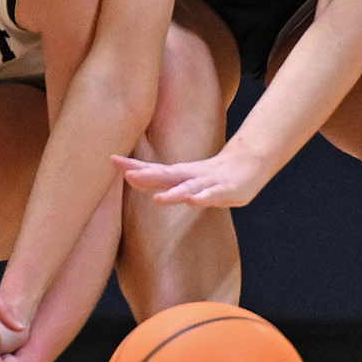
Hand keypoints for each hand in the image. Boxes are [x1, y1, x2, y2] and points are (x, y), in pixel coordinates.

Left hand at [113, 148, 272, 209]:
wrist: (249, 162)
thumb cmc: (211, 174)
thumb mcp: (184, 177)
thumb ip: (162, 179)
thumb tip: (134, 178)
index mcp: (179, 173)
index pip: (152, 169)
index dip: (133, 165)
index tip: (112, 159)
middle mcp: (190, 176)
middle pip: (166, 175)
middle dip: (148, 176)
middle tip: (128, 175)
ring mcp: (208, 182)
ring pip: (189, 188)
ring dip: (174, 194)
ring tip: (158, 200)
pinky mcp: (226, 190)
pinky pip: (213, 195)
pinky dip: (203, 198)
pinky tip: (193, 202)